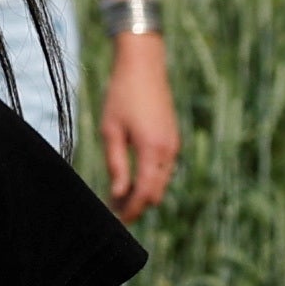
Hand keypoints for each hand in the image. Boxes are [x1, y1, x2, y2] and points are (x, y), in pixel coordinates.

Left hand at [91, 32, 179, 220]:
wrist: (144, 65)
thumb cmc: (122, 95)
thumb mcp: (111, 131)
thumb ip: (116, 165)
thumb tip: (118, 195)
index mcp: (152, 150)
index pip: (144, 193)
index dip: (131, 211)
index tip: (117, 221)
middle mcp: (168, 151)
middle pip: (156, 193)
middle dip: (137, 206)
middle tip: (115, 212)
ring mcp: (173, 145)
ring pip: (161, 182)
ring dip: (144, 193)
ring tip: (119, 198)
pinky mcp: (172, 138)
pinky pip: (163, 169)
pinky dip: (150, 179)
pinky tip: (132, 178)